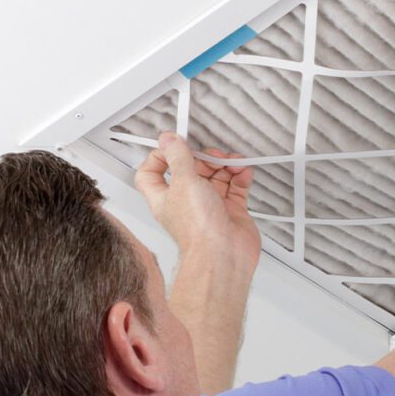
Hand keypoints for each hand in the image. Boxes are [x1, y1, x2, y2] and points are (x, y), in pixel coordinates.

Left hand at [134, 131, 261, 269]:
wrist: (223, 255)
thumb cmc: (198, 229)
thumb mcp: (184, 182)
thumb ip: (177, 157)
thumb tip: (168, 140)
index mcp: (165, 196)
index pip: (151, 174)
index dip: (159, 158)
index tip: (173, 146)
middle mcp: (186, 202)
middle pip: (192, 170)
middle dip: (204, 158)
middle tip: (214, 156)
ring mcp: (210, 207)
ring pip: (216, 177)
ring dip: (226, 165)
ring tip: (233, 163)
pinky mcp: (230, 212)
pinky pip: (236, 188)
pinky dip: (240, 177)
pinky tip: (243, 172)